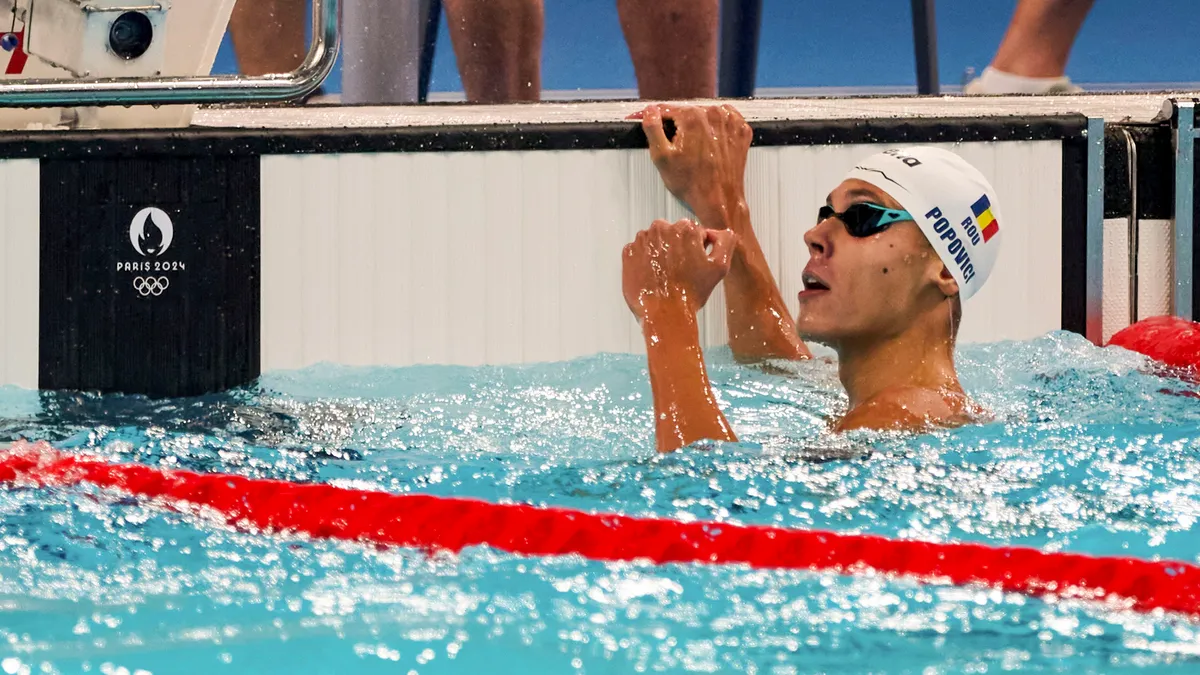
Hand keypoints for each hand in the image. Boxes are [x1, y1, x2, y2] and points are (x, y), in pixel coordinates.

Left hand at [622, 219, 737, 318]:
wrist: (664, 314)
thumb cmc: (691, 293)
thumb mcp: (720, 267)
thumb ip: (726, 241)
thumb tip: (718, 232)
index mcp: (685, 228)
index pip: (693, 232)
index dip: (696, 250)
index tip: (692, 265)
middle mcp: (662, 228)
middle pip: (672, 234)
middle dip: (677, 249)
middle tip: (680, 272)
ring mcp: (642, 240)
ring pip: (655, 241)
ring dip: (660, 253)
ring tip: (665, 276)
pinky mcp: (628, 252)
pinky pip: (638, 251)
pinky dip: (644, 260)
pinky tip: (652, 276)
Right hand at [639, 104, 751, 228]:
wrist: (719, 200)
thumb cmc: (692, 183)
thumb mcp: (662, 157)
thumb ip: (653, 129)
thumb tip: (650, 111)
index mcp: (692, 117)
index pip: (666, 109)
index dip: (653, 115)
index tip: (644, 118)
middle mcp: (714, 114)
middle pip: (686, 111)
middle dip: (677, 124)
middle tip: (674, 145)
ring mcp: (731, 121)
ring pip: (705, 114)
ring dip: (696, 125)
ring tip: (692, 147)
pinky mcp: (741, 130)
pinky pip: (724, 120)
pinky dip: (715, 128)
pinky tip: (709, 143)